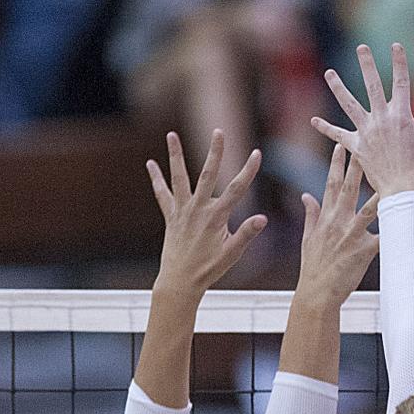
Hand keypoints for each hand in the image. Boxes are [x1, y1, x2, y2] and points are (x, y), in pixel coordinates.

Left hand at [146, 130, 266, 300]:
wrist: (179, 282)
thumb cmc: (208, 269)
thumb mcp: (232, 254)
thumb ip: (247, 234)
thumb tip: (262, 218)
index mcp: (216, 217)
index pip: (236, 189)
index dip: (248, 170)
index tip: (257, 153)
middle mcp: (197, 209)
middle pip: (207, 174)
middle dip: (215, 152)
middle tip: (218, 132)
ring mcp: (182, 211)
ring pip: (179, 177)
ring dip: (175, 155)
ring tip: (171, 134)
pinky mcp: (170, 216)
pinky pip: (162, 194)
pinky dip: (156, 179)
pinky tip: (150, 164)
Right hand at [295, 147, 379, 309]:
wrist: (318, 292)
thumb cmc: (314, 267)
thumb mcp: (308, 238)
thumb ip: (311, 214)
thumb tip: (306, 195)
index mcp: (326, 217)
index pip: (331, 184)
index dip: (336, 164)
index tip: (342, 145)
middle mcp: (338, 221)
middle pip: (350, 188)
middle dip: (358, 165)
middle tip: (368, 146)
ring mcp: (352, 235)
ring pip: (370, 207)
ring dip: (381, 191)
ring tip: (392, 176)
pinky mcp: (364, 250)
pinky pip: (384, 236)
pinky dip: (395, 228)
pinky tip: (409, 218)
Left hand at [313, 43, 413, 197]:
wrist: (404, 190)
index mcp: (401, 115)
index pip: (401, 82)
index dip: (399, 62)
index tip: (395, 45)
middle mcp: (381, 119)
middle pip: (371, 85)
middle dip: (366, 64)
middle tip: (361, 47)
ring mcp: (366, 132)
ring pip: (349, 104)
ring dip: (338, 88)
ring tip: (329, 73)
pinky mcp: (357, 147)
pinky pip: (339, 135)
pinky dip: (326, 128)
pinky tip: (313, 120)